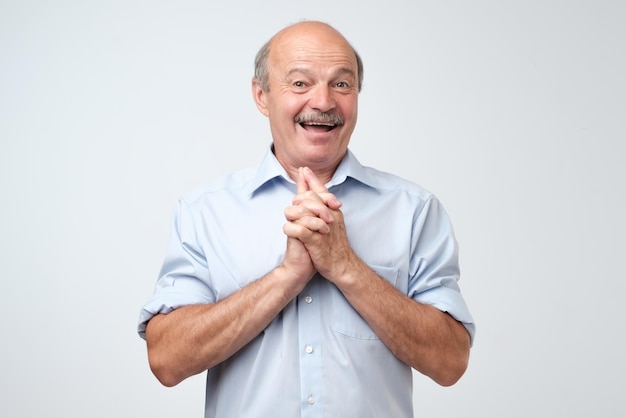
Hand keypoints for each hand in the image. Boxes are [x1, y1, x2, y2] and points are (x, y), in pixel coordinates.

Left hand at [284, 167, 356, 282]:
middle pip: (310, 198)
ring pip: (303, 212)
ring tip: (289, 219)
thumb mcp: (332, 223)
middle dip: (298, 200)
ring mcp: (322, 229)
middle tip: (293, 206)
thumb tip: (315, 194)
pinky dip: (291, 229)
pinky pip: (300, 230)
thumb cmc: (334, 245)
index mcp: (333, 211)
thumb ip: (323, 208)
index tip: (303, 169)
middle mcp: (330, 217)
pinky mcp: (316, 242)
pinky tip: (287, 230)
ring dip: (292, 214)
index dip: (312, 180)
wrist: (342, 265)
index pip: (322, 191)